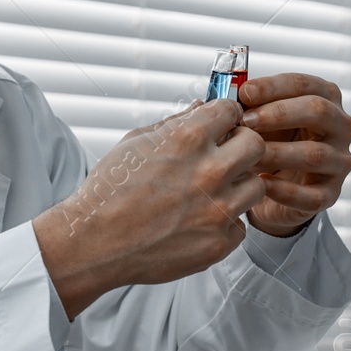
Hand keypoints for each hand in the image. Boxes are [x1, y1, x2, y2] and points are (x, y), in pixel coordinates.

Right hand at [33, 99, 266, 316]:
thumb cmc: (109, 190)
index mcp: (188, 139)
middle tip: (223, 158)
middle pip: (256, 145)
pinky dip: (223, 223)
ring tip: (210, 193)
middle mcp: (209, 172)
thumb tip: (202, 107)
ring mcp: (218, 210)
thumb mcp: (136, 142)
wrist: (94, 243)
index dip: (224, 117)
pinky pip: (240, 224)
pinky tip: (197, 222)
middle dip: (241, 147)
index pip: (231, 110)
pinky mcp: (219, 243)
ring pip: (256, 186)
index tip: (219, 127)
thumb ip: (175, 123)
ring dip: (237, 186)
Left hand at [236, 73, 350, 236]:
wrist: (276, 186)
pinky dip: (286, 191)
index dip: (273, 86)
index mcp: (326, 98)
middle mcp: (341, 127)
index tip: (244, 92)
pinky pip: (312, 195)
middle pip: (318, 111)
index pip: (305, 84)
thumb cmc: (269, 141)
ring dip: (277, 153)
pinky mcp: (331, 194)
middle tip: (246, 121)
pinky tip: (262, 184)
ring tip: (248, 156)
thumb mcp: (261, 118)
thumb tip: (228, 100)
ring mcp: (340, 161)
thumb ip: (250, 106)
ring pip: (315, 154)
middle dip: (279, 114)